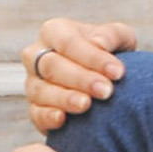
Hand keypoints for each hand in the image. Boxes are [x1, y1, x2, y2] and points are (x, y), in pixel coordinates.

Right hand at [24, 16, 135, 133]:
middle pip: (52, 66)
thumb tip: (99, 44)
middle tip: (106, 91)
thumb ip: (112, 36)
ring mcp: (32, 83)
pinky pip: (36, 114)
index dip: (92, 57)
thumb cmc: (111, 54)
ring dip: (65, 98)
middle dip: (81, 79)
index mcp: (54, 32)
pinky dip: (47, 117)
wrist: (108, 82)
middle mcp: (36, 56)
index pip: (68, 42)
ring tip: (87, 105)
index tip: (117, 72)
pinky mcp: (34, 110)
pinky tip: (62, 119)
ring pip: (41, 90)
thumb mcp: (119, 38)